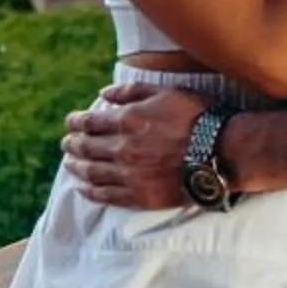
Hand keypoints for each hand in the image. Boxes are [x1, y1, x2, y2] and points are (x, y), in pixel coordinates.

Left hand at [62, 82, 206, 209]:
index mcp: (127, 121)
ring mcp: (129, 174)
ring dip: (77, 167)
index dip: (76, 122)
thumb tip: (104, 93)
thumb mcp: (165, 92)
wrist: (220, 152)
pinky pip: (107, 195)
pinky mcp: (140, 196)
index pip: (90, 122)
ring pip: (92, 172)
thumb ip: (131, 91)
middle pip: (87, 147)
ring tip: (69, 164)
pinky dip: (91, 191)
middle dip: (73, 144)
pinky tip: (83, 188)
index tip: (70, 123)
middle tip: (66, 144)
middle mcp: (122, 148)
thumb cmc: (196, 117)